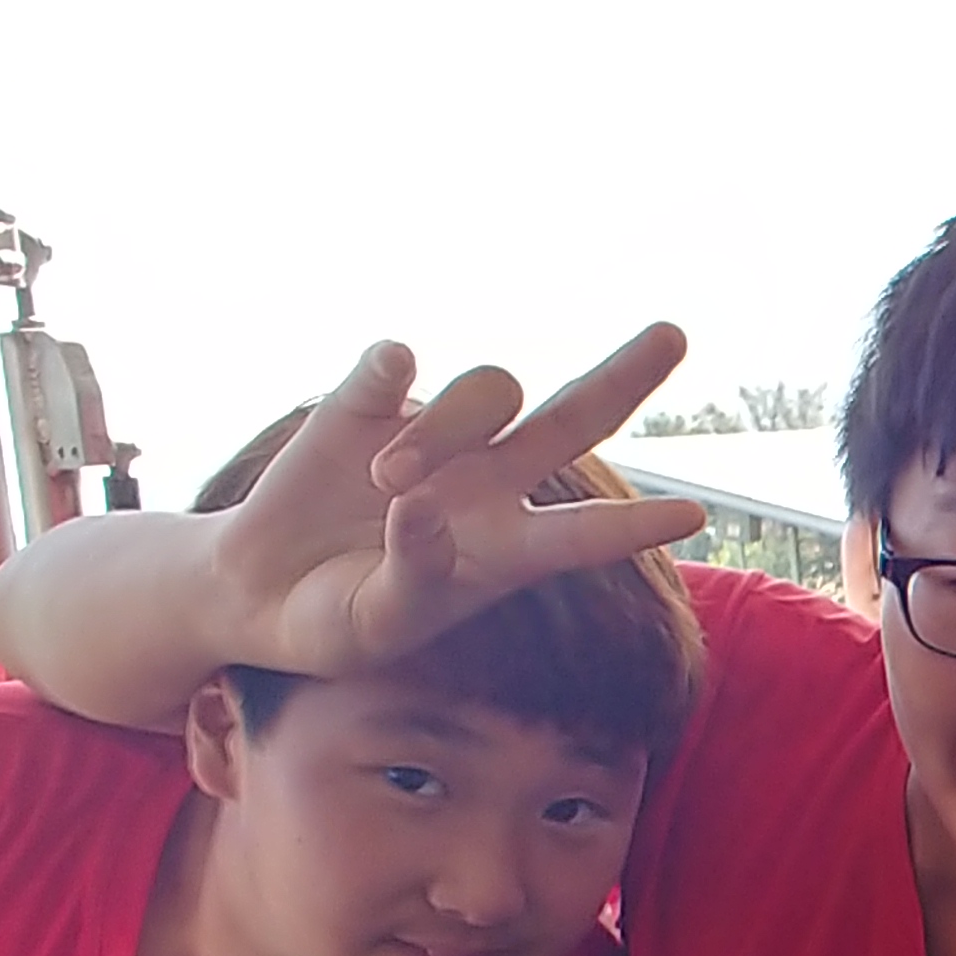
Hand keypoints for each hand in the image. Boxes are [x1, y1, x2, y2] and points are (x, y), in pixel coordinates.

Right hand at [210, 329, 710, 678]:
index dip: (635, 525)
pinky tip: (387, 369)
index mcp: (509, 548)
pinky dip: (393, 367)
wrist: (260, 590)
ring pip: (485, 393)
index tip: (694, 516)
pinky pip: (393, 364)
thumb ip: (414, 574)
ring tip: (389, 481)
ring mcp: (437, 435)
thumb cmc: (339, 619)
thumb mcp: (378, 621)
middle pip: (573, 417)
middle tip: (674, 334)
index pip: (585, 532)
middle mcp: (490, 481)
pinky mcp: (368, 402)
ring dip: (447, 430)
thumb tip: (424, 507)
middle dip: (624, 376)